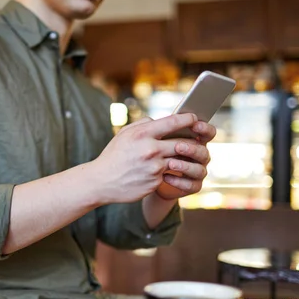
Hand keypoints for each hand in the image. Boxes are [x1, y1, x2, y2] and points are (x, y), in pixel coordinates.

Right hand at [87, 113, 201, 204]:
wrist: (101, 181)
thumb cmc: (113, 156)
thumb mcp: (124, 134)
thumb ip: (143, 124)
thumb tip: (159, 120)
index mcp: (143, 133)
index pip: (173, 122)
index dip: (188, 119)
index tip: (194, 117)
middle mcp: (151, 149)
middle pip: (183, 142)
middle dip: (192, 141)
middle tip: (198, 139)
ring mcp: (154, 167)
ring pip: (180, 159)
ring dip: (184, 158)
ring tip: (187, 155)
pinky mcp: (155, 181)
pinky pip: (169, 174)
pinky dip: (169, 172)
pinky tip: (166, 170)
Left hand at [155, 121, 215, 199]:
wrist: (150, 177)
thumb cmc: (155, 153)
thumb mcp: (157, 139)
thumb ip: (161, 130)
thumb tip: (155, 121)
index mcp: (195, 141)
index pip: (207, 133)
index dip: (204, 129)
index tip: (195, 125)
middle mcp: (200, 156)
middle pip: (204, 152)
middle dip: (192, 149)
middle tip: (177, 146)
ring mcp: (198, 171)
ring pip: (200, 170)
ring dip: (185, 166)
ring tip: (169, 163)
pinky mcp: (193, 186)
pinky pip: (192, 185)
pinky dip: (179, 181)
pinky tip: (165, 177)